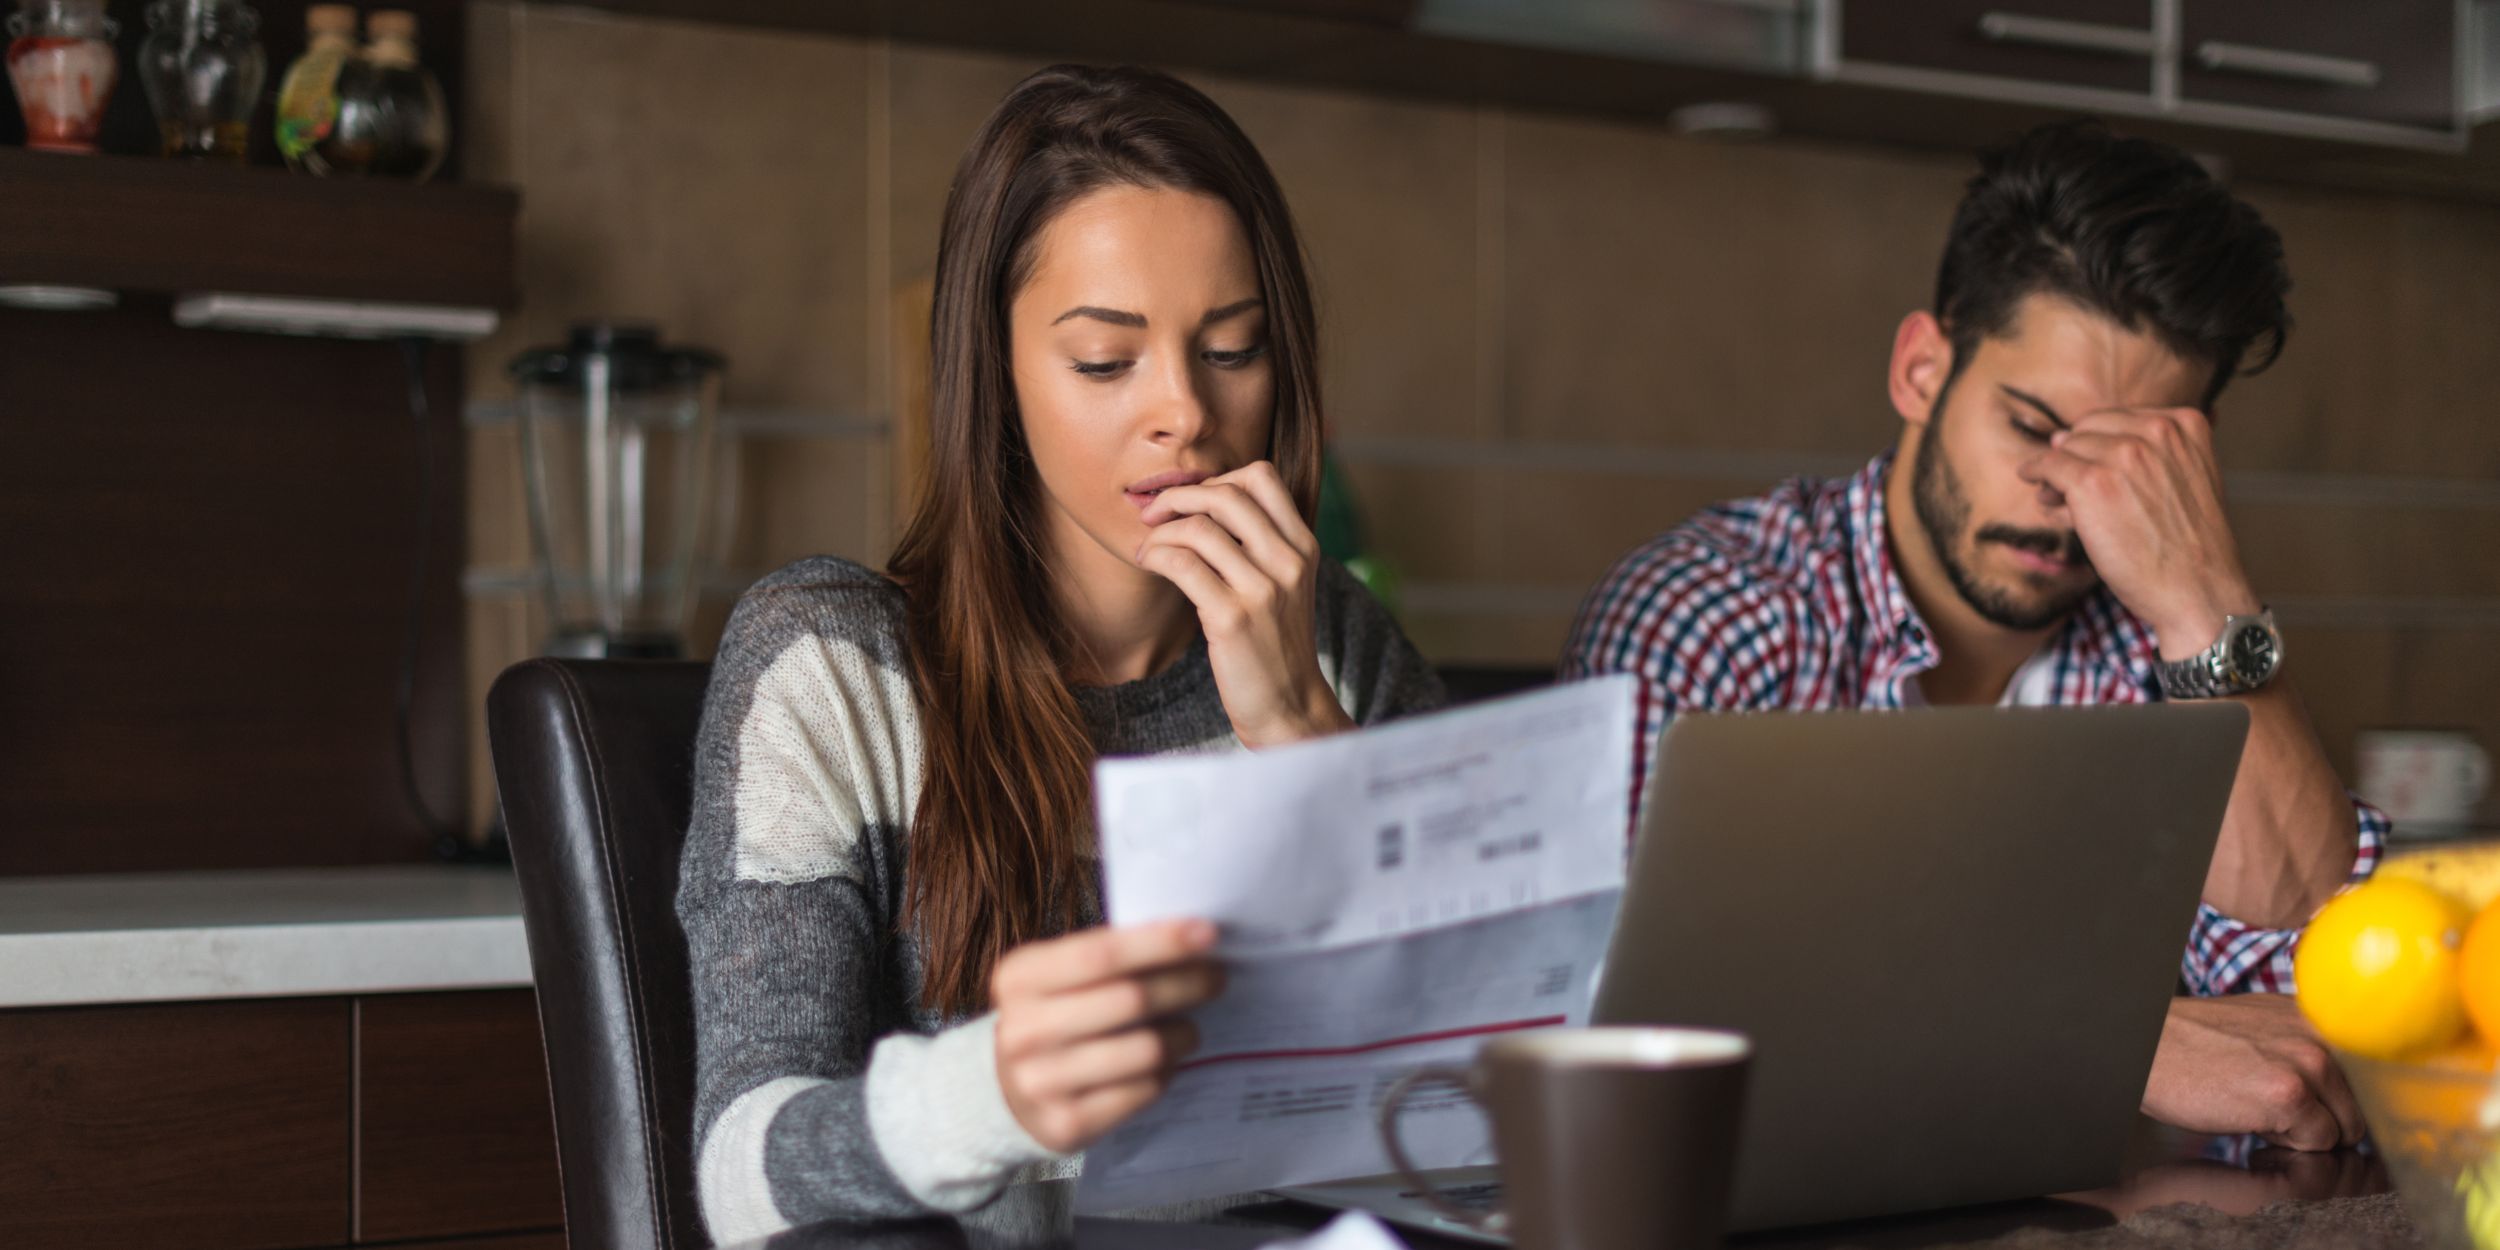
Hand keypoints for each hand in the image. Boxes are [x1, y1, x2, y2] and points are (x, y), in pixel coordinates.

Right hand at [991, 918, 1225, 1153]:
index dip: (1160, 942)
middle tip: (1216, 977)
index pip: (1101, 953)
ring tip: (1190, 1029)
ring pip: (1145, 1050)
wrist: (1006, 1091)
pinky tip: (1166, 1062)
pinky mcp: (1066, 1124)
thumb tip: (1191, 940)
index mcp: (1019, 979)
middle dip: (1186, 984)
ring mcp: (1041, 1082)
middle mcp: (1023, 1030)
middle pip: (1130, 1000)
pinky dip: (1165, 1072)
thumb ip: (1109, 957)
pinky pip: (1142, 1091)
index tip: (1207, 933)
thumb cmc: (1053, 1017)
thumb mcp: (1058, 977)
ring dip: (1183, 1034)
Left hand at [1136, 460, 1353, 747]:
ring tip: (1147, 548)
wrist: (1289, 705)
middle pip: (1226, 494)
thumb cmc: (1274, 643)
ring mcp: (1262, 590)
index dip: (1218, 478)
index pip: (1262, 476)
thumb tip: (1204, 501)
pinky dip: (1156, 555)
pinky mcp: (1232, 619)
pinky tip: (1148, 564)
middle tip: (1154, 514)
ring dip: (1160, 531)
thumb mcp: (1285, 585)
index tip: (1193, 502)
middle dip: (1178, 496)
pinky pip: (1182, 564)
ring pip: (1199, 528)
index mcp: (1303, 546)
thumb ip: (1261, 544)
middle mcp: (1288, 562)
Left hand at [2018, 408, 2260, 658]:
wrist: (2198, 590)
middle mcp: (2157, 431)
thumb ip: (2140, 455)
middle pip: (2089, 430)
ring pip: (2067, 448)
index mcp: (2185, 423)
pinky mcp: (2092, 482)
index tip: (2095, 470)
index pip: (2118, 419)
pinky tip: (2031, 480)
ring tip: (2060, 502)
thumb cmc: (2187, 545)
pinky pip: (2048, 465)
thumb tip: (2057, 437)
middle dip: (2077, 457)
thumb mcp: (2185, 479)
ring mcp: (2124, 455)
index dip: (2098, 446)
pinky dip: (2035, 471)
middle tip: (2070, 489)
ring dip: (2058, 475)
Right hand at [2141, 994, 2364, 1150]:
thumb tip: (2354, 1090)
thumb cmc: (2197, 1044)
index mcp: (2319, 1015)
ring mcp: (2308, 1062)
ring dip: (2307, 1134)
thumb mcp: (2264, 1026)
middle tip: (2274, 1107)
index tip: (2338, 1112)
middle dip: (2326, 1121)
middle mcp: (2322, 1033)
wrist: (2147, 1047)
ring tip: (2259, 1109)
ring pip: (2345, 1130)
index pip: (2377, 1072)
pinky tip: (2249, 1117)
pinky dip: (2286, 1143)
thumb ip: (2308, 1045)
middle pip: (2363, 1109)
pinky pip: (2317, 1143)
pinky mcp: (2289, 1095)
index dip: (2359, 1102)